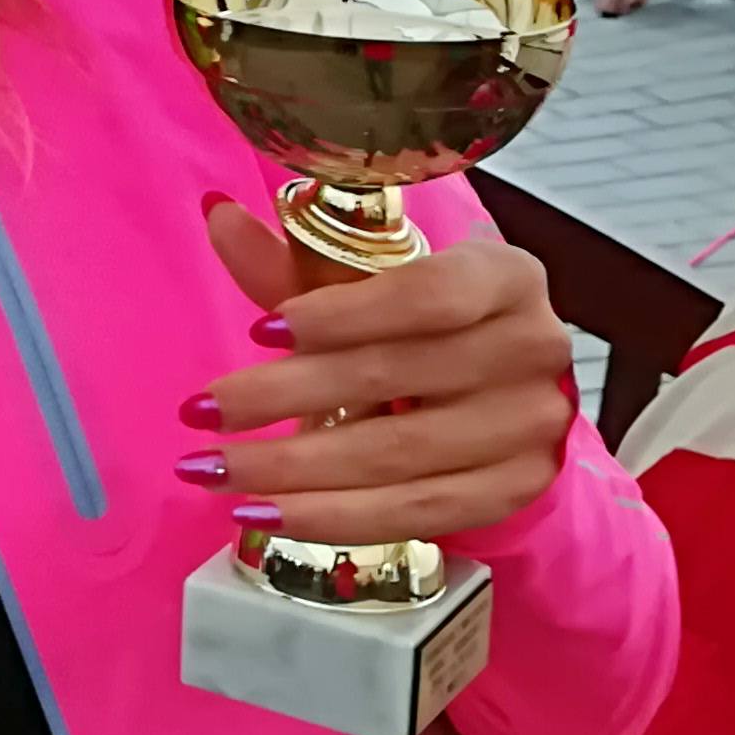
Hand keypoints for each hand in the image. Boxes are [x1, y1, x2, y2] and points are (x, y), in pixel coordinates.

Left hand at [182, 201, 574, 550]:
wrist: (500, 386)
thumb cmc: (421, 321)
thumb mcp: (368, 283)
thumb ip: (294, 263)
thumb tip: (217, 216)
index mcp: (505, 276)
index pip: (427, 295)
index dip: (343, 314)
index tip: (260, 330)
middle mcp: (533, 350)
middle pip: (393, 378)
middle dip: (284, 397)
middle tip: (201, 411)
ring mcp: (531, 429)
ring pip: (396, 457)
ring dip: (291, 469)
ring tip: (209, 469)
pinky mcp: (513, 493)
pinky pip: (412, 514)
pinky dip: (331, 518)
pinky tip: (263, 513)